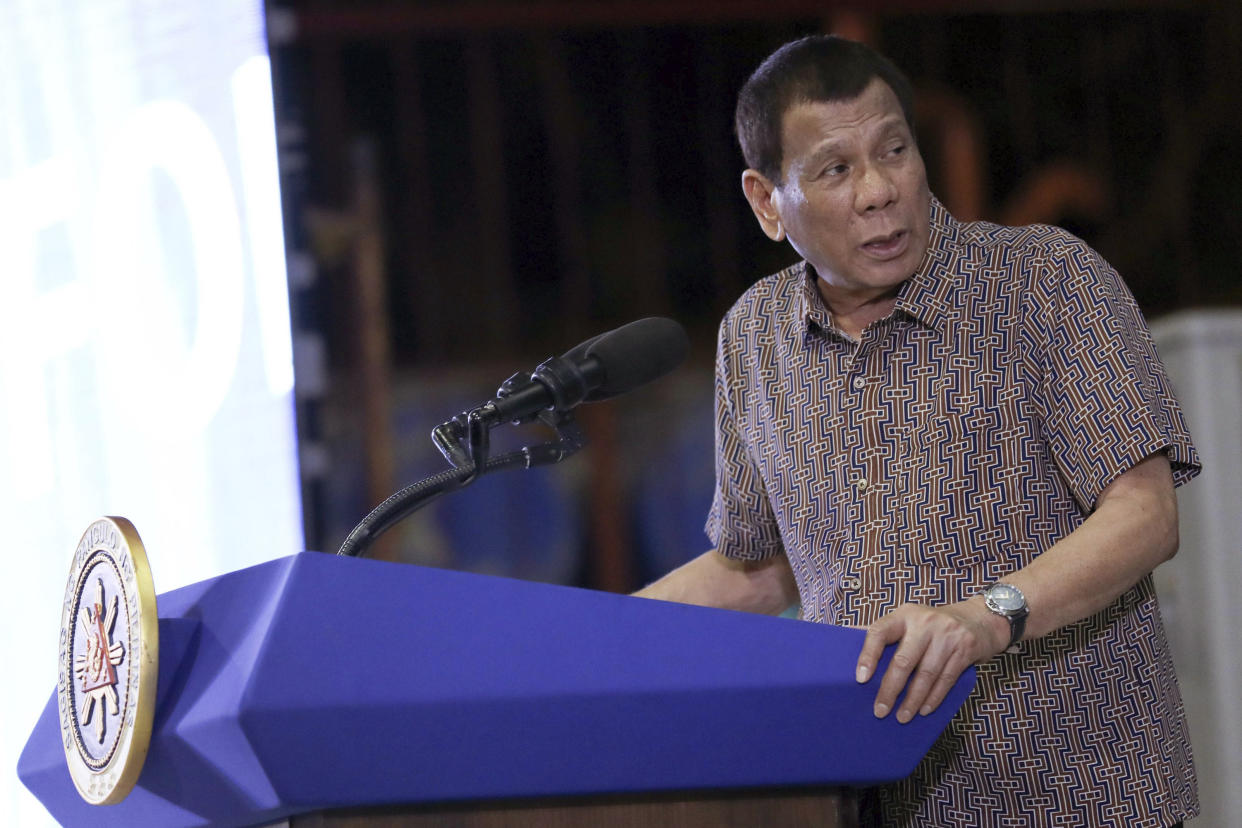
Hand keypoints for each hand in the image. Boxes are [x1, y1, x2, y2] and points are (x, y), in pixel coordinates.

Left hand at [855, 598, 1006, 722]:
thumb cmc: (933, 624)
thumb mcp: (909, 619)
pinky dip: (934, 698)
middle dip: (890, 689)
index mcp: (904, 615)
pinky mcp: (965, 649)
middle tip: (880, 710)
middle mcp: (925, 622)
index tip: (861, 679)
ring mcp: (947, 635)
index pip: (879, 632)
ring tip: (901, 717)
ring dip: (912, 700)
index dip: (868, 655)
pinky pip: (946, 679)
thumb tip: (844, 636)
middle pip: (903, 661)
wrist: (980, 619)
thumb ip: (883, 631)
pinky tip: (923, 710)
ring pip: (925, 675)